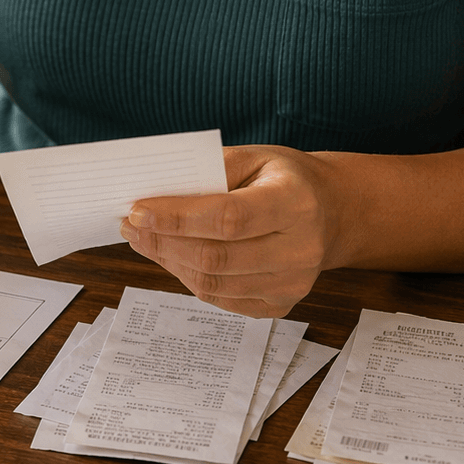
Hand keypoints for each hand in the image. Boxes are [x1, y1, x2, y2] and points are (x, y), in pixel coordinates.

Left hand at [119, 146, 340, 316]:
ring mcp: (292, 284)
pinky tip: (173, 256)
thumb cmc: (285, 181)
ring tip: (144, 239)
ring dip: (168, 261)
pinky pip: (219, 298)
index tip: (137, 210)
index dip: (177, 218)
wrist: (332, 213)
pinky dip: (187, 277)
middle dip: (162, 242)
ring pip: (211, 283)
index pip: (228, 218)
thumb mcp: (255, 158)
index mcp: (296, 203)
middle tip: (131, 226)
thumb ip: (207, 173)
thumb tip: (153, 194)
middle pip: (214, 257)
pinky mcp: (279, 305)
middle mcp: (301, 249)